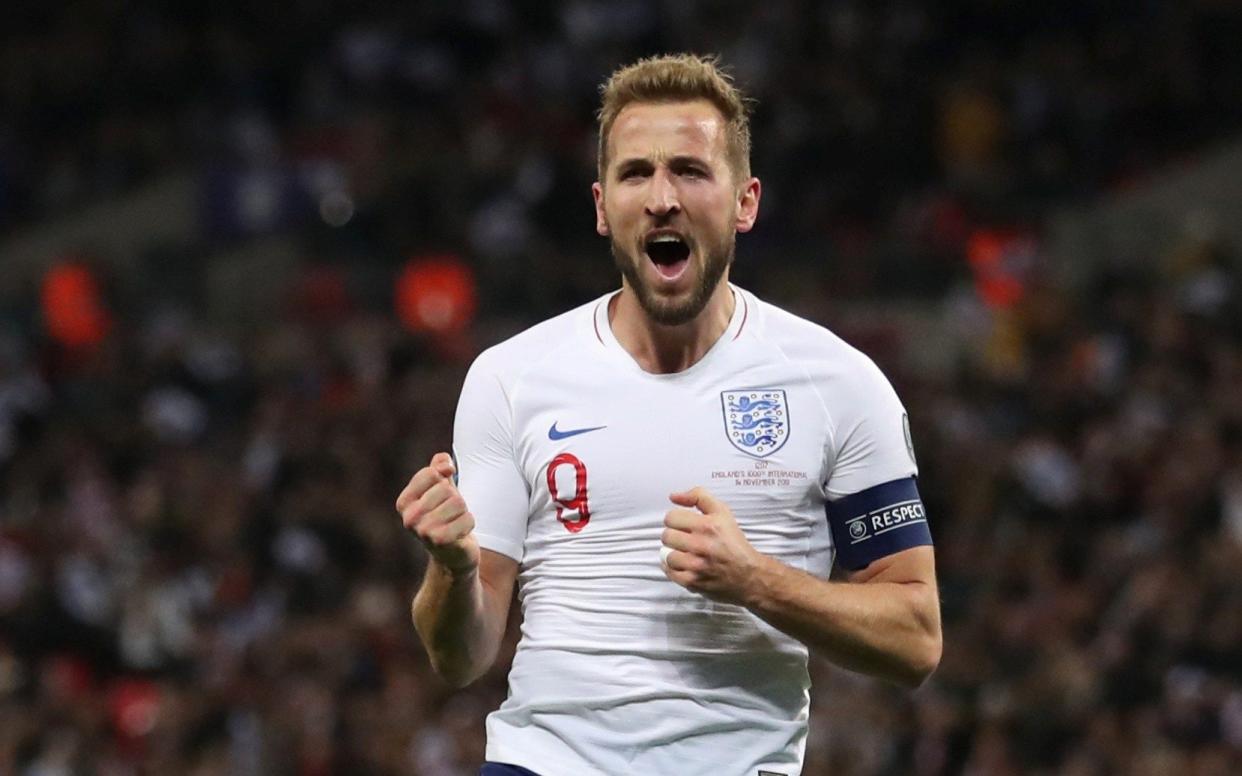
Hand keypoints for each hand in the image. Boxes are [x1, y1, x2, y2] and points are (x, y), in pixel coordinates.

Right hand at [396, 452, 479, 573]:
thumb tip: (445, 463)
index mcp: (404, 502)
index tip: (442, 495)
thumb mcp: (441, 488)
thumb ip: (440, 467)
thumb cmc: (446, 516)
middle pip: (445, 488)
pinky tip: (461, 534)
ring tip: (455, 523)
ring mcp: (422, 531)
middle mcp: (409, 517)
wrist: (452, 553)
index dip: (444, 480)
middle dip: (455, 499)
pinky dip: (469, 523)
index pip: (430, 473)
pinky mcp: (440, 541)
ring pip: (458, 502)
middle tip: (450, 515)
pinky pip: (467, 518)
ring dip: (463, 512)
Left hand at [661, 486, 761, 604]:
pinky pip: (670, 572)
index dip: (676, 520)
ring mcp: (696, 565)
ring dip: (675, 553)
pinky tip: (683, 564)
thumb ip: (698, 497)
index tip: (683, 525)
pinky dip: (674, 568)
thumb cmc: (734, 543)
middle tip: (685, 539)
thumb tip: (674, 496)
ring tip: (686, 553)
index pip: (671, 517)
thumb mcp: (722, 512)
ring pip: (667, 555)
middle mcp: (701, 545)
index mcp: (707, 525)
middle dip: (674, 536)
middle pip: (667, 536)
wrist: (748, 574)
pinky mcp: (693, 581)